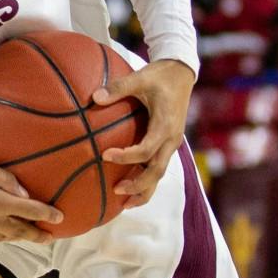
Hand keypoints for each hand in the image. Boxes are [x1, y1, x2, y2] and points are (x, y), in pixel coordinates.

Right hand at [0, 160, 62, 248]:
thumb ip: (5, 178)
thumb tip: (24, 192)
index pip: (30, 210)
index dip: (48, 214)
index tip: (60, 218)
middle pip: (23, 232)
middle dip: (39, 234)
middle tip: (50, 236)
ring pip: (6, 237)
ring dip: (17, 234)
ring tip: (25, 231)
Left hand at [94, 59, 193, 208]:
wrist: (182, 73)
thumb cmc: (160, 75)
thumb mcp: (140, 78)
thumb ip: (119, 87)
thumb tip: (94, 97)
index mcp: (165, 125)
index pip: (146, 149)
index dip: (126, 156)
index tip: (105, 155)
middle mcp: (171, 139)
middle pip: (157, 171)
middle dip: (138, 185)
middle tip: (116, 190)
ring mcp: (172, 143)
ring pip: (160, 174)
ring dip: (144, 190)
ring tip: (124, 203)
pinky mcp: (169, 143)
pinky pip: (158, 166)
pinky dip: (147, 180)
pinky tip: (131, 188)